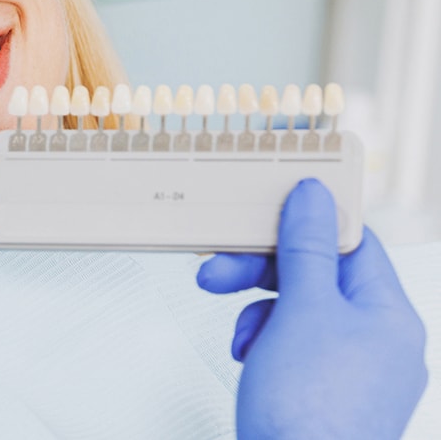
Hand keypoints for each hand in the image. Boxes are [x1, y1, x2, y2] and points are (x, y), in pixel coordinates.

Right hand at [196, 178, 426, 439]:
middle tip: (220, 270)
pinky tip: (249, 357)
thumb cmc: (309, 415)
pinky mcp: (325, 394)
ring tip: (240, 336)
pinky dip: (263, 343)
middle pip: (317, 276)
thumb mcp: (303, 310)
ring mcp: (353, 371)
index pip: (351, 243)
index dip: (306, 223)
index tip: (266, 211)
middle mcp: (379, 342)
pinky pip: (292, 346)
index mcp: (388, 315)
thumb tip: (314, 195)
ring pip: (299, 311)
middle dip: (262, 271)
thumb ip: (306, 248)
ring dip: (257, 311)